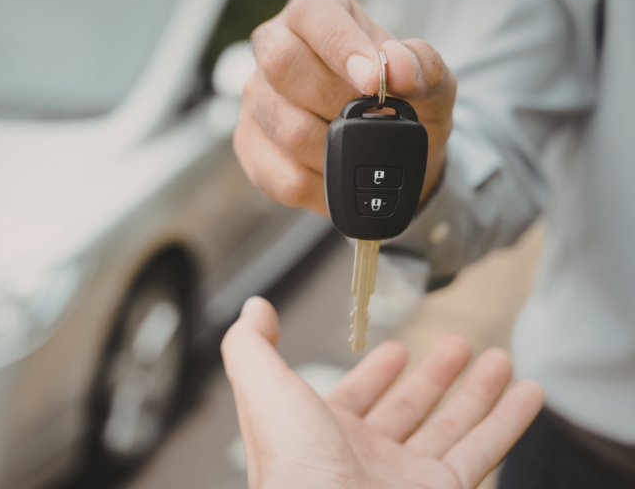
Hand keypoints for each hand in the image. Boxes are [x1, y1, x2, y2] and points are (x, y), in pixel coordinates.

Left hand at [221, 297, 543, 488]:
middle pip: (409, 408)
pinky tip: (527, 393)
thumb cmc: (293, 470)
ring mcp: (405, 479)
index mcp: (321, 433)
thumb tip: (254, 309)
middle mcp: (364, 457)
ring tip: (499, 359)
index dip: (375, 373)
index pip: (355, 396)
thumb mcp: (265, 392)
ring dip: (478, 392)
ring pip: (452, 427)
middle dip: (434, 376)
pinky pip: (483, 451)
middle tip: (458, 346)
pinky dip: (508, 421)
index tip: (397, 351)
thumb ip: (253, 347)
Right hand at [234, 0, 455, 214]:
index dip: (341, 47)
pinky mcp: (250, 146)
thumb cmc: (404, 105)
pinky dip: (322, 186)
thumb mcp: (431, 84)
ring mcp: (258, 99)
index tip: (372, 80)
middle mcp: (276, 48)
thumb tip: (399, 64)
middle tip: (369, 120)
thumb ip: (423, 67)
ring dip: (336, 151)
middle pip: (282, 64)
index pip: (313, 15)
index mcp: (317, 14)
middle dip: (336, 101)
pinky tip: (338, 175)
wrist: (390, 155)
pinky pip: (282, 176)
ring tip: (360, 151)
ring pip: (287, 128)